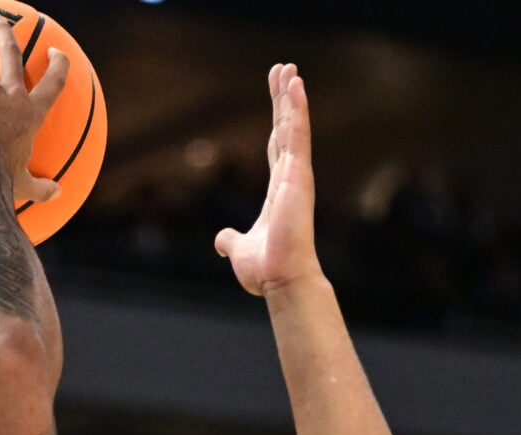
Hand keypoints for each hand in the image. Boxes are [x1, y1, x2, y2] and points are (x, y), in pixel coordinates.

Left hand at [0, 16, 69, 204]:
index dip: (58, 64)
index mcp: (29, 113)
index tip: (54, 51)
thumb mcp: (26, 185)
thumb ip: (42, 188)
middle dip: (2, 30)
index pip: (53, 83)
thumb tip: (58, 195)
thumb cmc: (2, 182)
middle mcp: (8, 93)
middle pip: (9, 52)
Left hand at [215, 64, 319, 295]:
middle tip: (284, 69)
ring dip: (292, 97)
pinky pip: (298, 135)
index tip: (279, 97)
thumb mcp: (239, 249)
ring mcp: (296, 175)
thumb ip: (231, 240)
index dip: (278, 120)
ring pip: (294, 127)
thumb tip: (221, 240)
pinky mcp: (298, 175)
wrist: (280, 280)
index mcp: (278, 190)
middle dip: (285, 99)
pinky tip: (297, 86)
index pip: (276, 146)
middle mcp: (290, 178)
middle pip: (286, 129)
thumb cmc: (266, 269)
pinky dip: (298, 109)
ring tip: (289, 69)